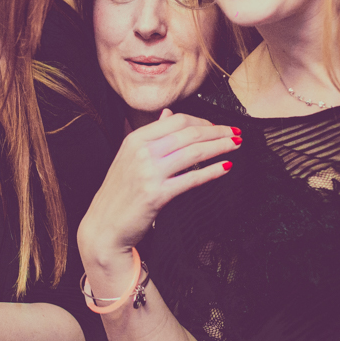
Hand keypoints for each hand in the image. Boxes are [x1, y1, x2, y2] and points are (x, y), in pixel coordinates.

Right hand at [78, 109, 238, 263]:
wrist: (103, 227)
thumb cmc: (119, 193)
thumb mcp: (129, 157)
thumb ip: (151, 135)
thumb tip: (169, 114)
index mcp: (135, 139)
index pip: (176, 120)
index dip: (202, 121)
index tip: (217, 126)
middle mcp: (142, 152)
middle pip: (189, 133)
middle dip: (217, 131)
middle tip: (235, 133)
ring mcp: (149, 173)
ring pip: (194, 152)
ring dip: (219, 147)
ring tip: (235, 145)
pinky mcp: (157, 195)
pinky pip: (192, 178)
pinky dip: (212, 171)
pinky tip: (225, 167)